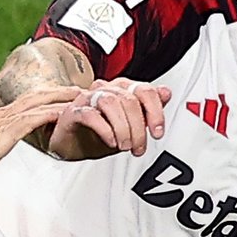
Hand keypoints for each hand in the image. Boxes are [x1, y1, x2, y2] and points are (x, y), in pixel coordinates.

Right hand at [0, 88, 85, 182]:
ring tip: (86, 96)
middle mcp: (4, 114)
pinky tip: (68, 113)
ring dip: (64, 97)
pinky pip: (34, 118)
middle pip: (40, 95)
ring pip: (41, 102)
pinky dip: (53, 113)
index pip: (29, 103)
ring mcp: (5, 120)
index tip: (68, 98)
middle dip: (63, 91)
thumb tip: (0, 147)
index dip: (49, 98)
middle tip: (87, 90)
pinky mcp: (6, 131)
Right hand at [39, 80, 168, 159]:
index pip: (144, 90)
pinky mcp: (72, 111)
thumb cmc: (98, 133)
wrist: (71, 145)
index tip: (158, 133)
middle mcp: (105, 89)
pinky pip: (90, 114)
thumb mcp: (130, 125)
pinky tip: (110, 141)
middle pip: (129, 100)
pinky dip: (104, 129)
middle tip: (138, 147)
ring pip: (111, 103)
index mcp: (122, 89)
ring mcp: (87, 98)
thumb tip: (166, 93)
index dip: (155, 112)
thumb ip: (148, 109)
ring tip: (124, 146)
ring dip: (122, 128)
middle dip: (138, 128)